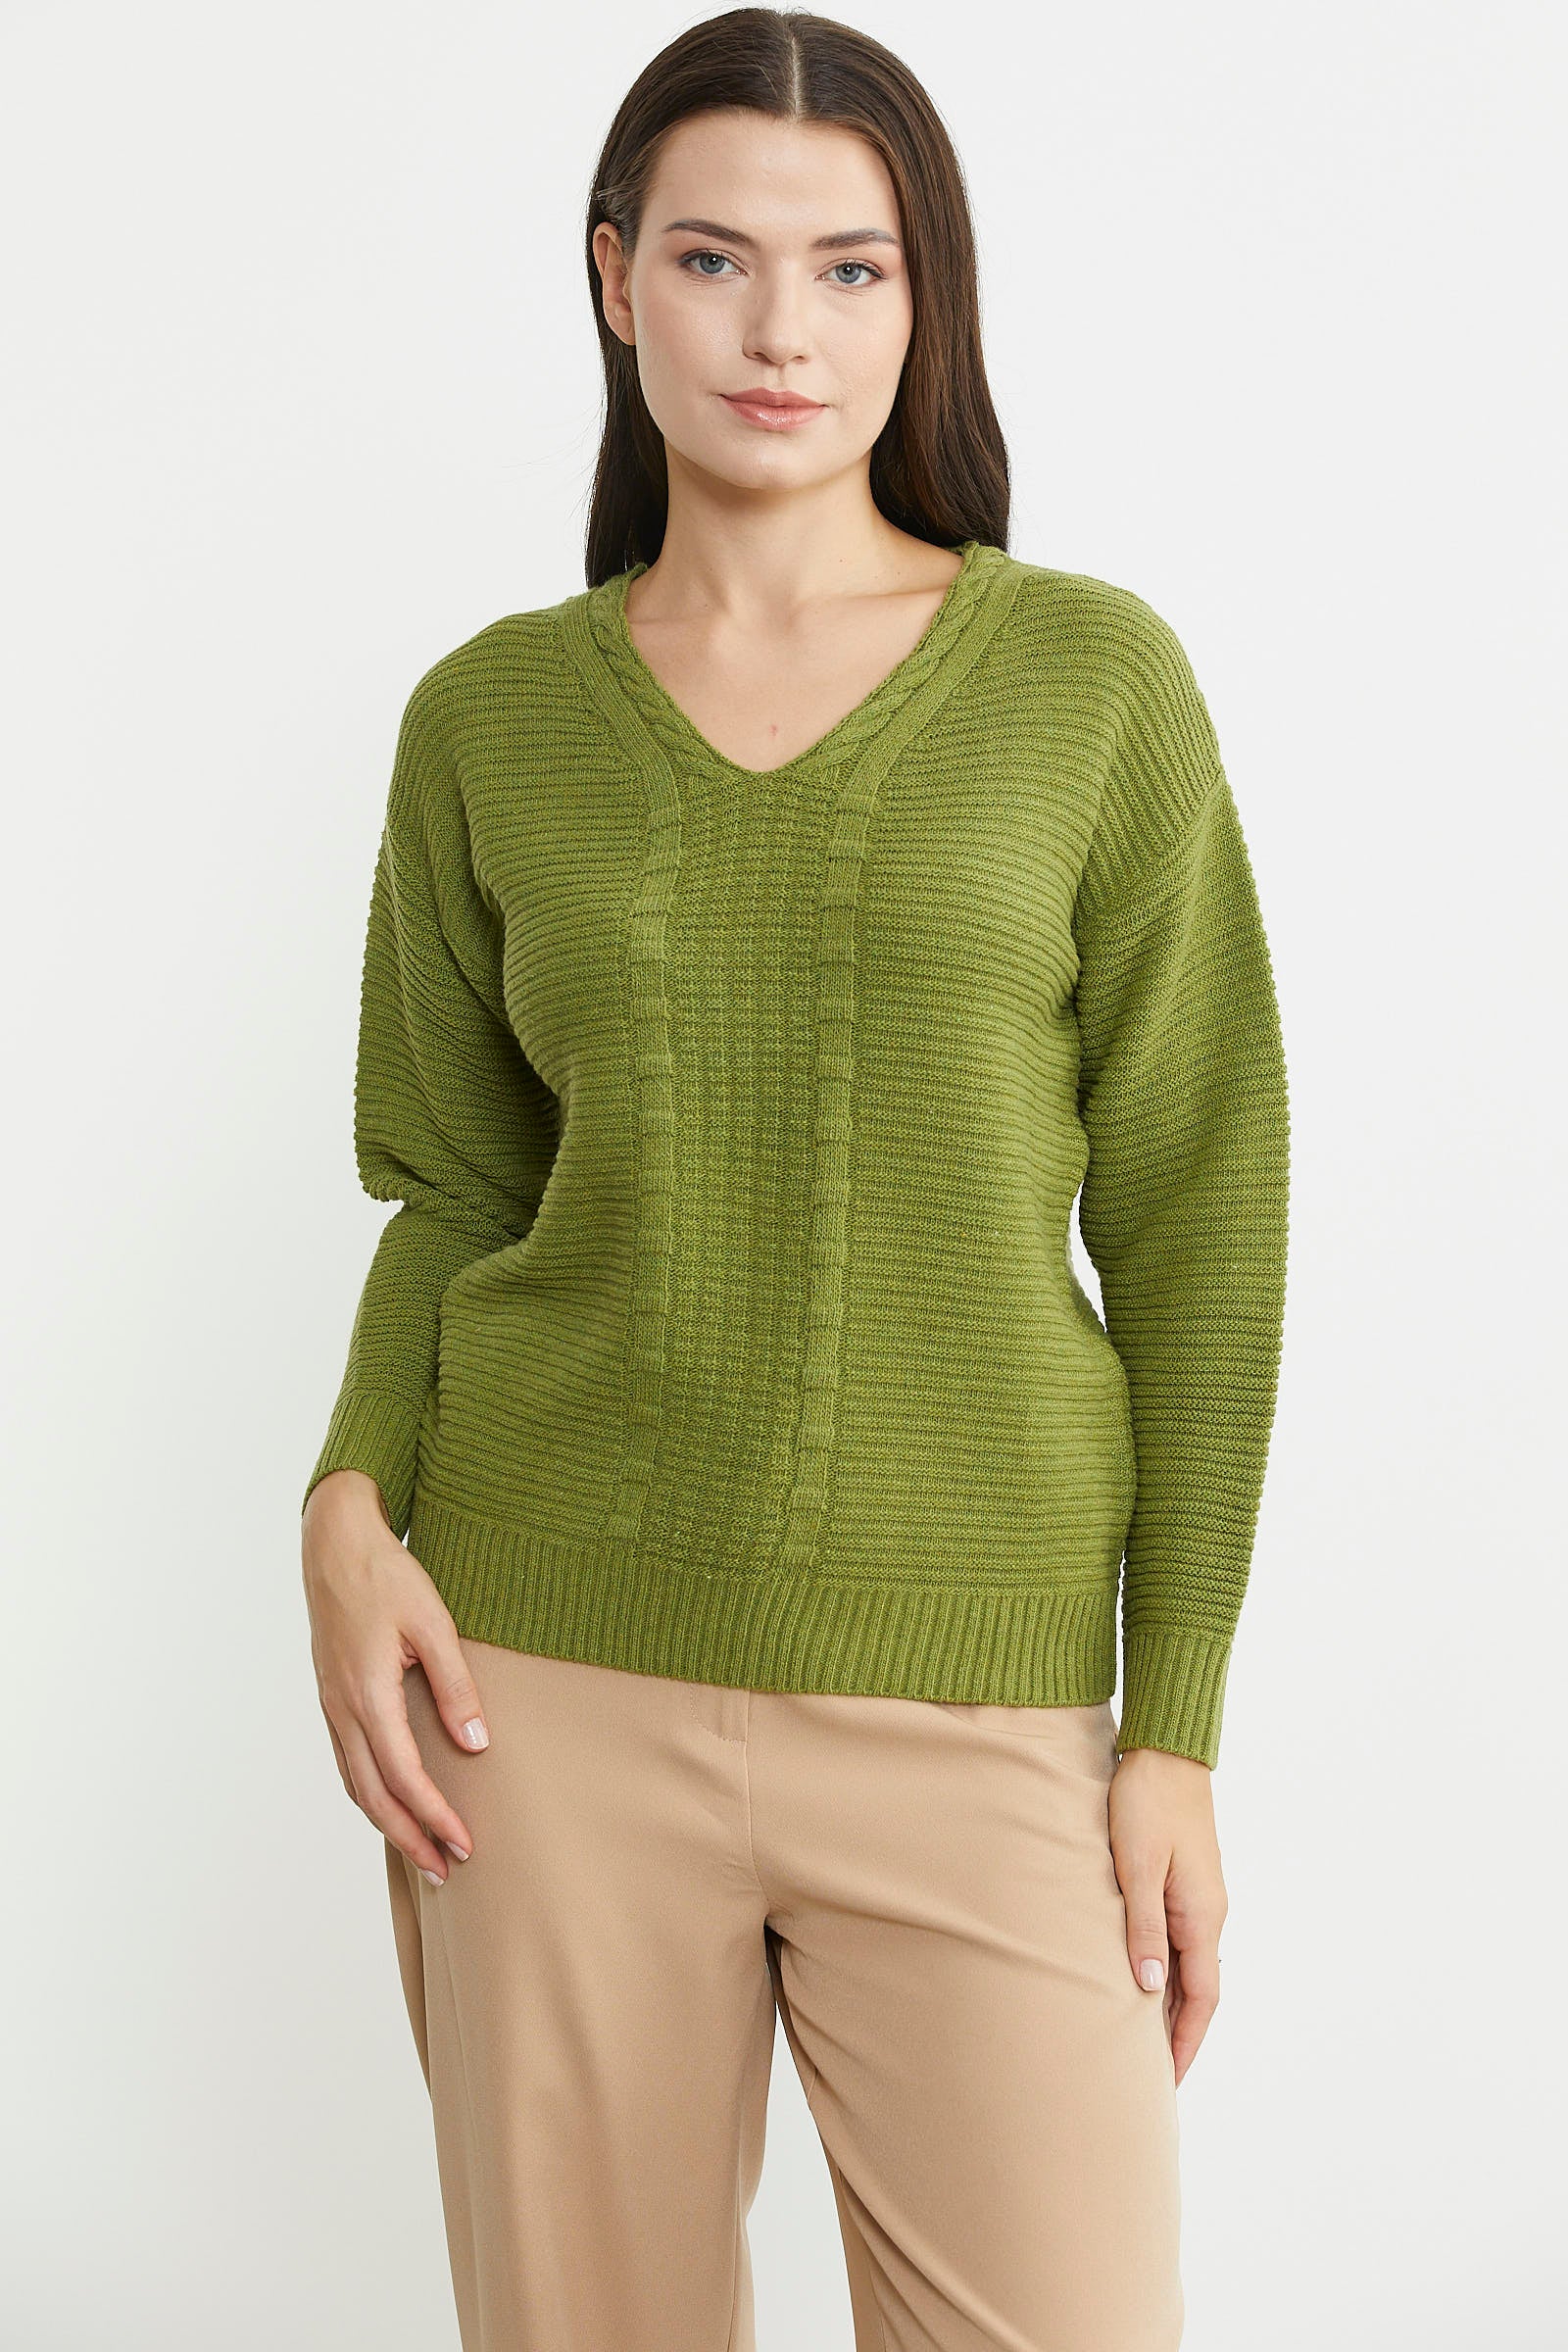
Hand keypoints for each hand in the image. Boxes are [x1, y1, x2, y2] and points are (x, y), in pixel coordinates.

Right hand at [301, 1470, 490, 1885]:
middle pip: (373, 1796)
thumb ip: (455, 1686)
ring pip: (355, 1784)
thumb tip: (475, 1744)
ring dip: (388, 1823)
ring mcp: (331, 1706)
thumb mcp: (434, 1624)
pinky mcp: (331, 1698)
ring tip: (423, 1852)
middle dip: (410, 1838)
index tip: (465, 1843)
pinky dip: (369, 1794)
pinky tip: (391, 1803)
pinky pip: (347, 1762)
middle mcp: (343, 1709)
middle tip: (446, 1870)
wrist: (336, 1546)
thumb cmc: (388, 1578)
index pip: (403, 1776)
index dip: (434, 1816)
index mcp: (368, 1694)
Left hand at [1108, 1746, 1226, 2086]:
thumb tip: (1151, 1990)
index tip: (1167, 2083)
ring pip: (1188, 1966)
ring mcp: (1199, 1898)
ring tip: (1138, 2040)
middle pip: (1199, 1990)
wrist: (1164, 1752)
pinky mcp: (1185, 1882)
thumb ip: (1143, 1927)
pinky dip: (1163, 1970)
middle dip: (1177, 2034)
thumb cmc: (1145, 1803)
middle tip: (1149, 2076)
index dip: (1184, 2042)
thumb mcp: (1137, 1866)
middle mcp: (1208, 1913)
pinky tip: (1139, 1979)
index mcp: (1202, 1915)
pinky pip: (1179, 1941)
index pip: (1202, 1998)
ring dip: (1169, 2004)